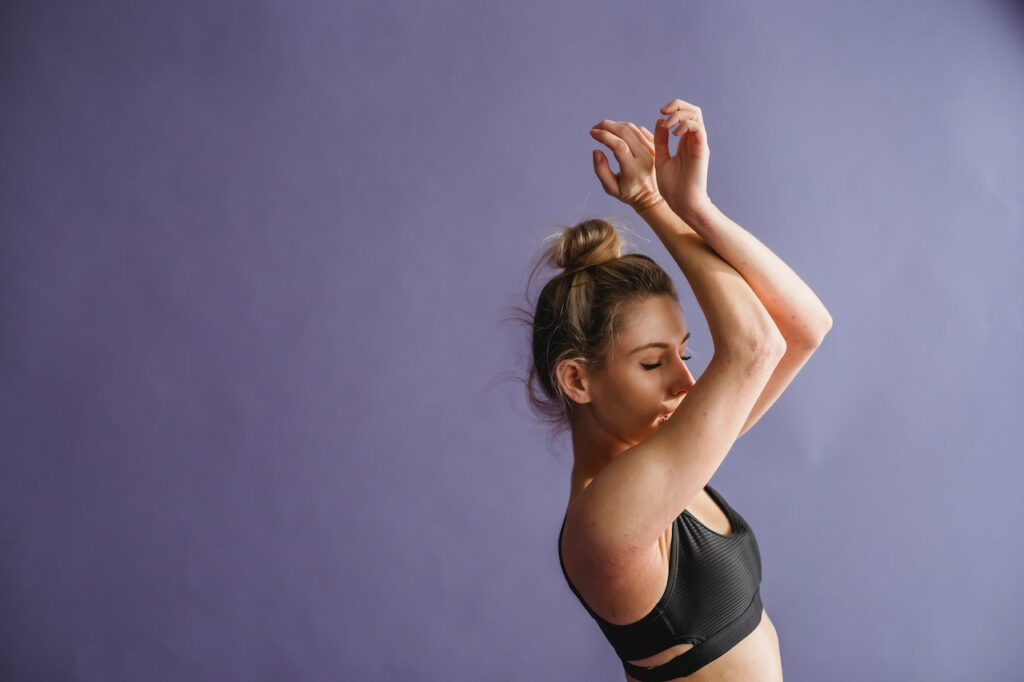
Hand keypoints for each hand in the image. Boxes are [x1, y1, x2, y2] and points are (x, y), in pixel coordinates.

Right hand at [590, 120, 663, 212]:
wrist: (650, 196)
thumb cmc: (628, 193)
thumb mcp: (610, 188)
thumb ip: (601, 170)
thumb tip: (596, 151)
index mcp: (633, 170)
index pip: (618, 146)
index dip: (603, 136)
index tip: (592, 133)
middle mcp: (645, 158)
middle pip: (625, 132)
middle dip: (607, 126)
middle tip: (595, 128)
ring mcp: (652, 150)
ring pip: (632, 128)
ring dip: (615, 124)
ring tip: (604, 129)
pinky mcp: (656, 146)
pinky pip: (640, 130)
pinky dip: (626, 128)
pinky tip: (617, 132)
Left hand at [651, 99, 711, 217]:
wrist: (681, 202)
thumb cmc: (671, 186)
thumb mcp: (660, 157)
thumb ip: (660, 139)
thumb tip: (660, 120)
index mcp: (685, 141)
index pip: (685, 114)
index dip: (674, 108)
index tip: (660, 113)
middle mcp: (694, 140)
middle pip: (693, 110)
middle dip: (677, 105)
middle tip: (663, 111)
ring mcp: (699, 144)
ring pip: (696, 115)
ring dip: (679, 114)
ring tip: (667, 125)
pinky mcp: (702, 150)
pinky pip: (697, 128)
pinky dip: (685, 125)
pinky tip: (674, 133)